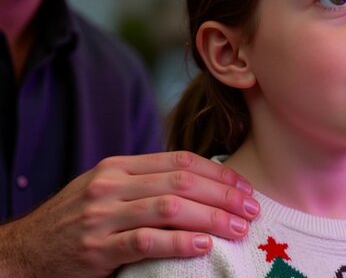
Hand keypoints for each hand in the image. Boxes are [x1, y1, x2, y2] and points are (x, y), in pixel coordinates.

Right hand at [0, 151, 259, 277]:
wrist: (26, 251)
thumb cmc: (76, 221)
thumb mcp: (107, 191)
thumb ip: (146, 184)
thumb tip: (202, 185)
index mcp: (118, 167)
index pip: (179, 161)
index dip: (218, 173)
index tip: (245, 186)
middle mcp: (111, 185)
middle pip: (181, 182)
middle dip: (224, 194)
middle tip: (252, 208)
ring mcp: (102, 216)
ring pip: (170, 208)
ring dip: (212, 217)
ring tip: (239, 228)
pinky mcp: (97, 249)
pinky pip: (146, 241)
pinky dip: (180, 242)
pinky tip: (204, 245)